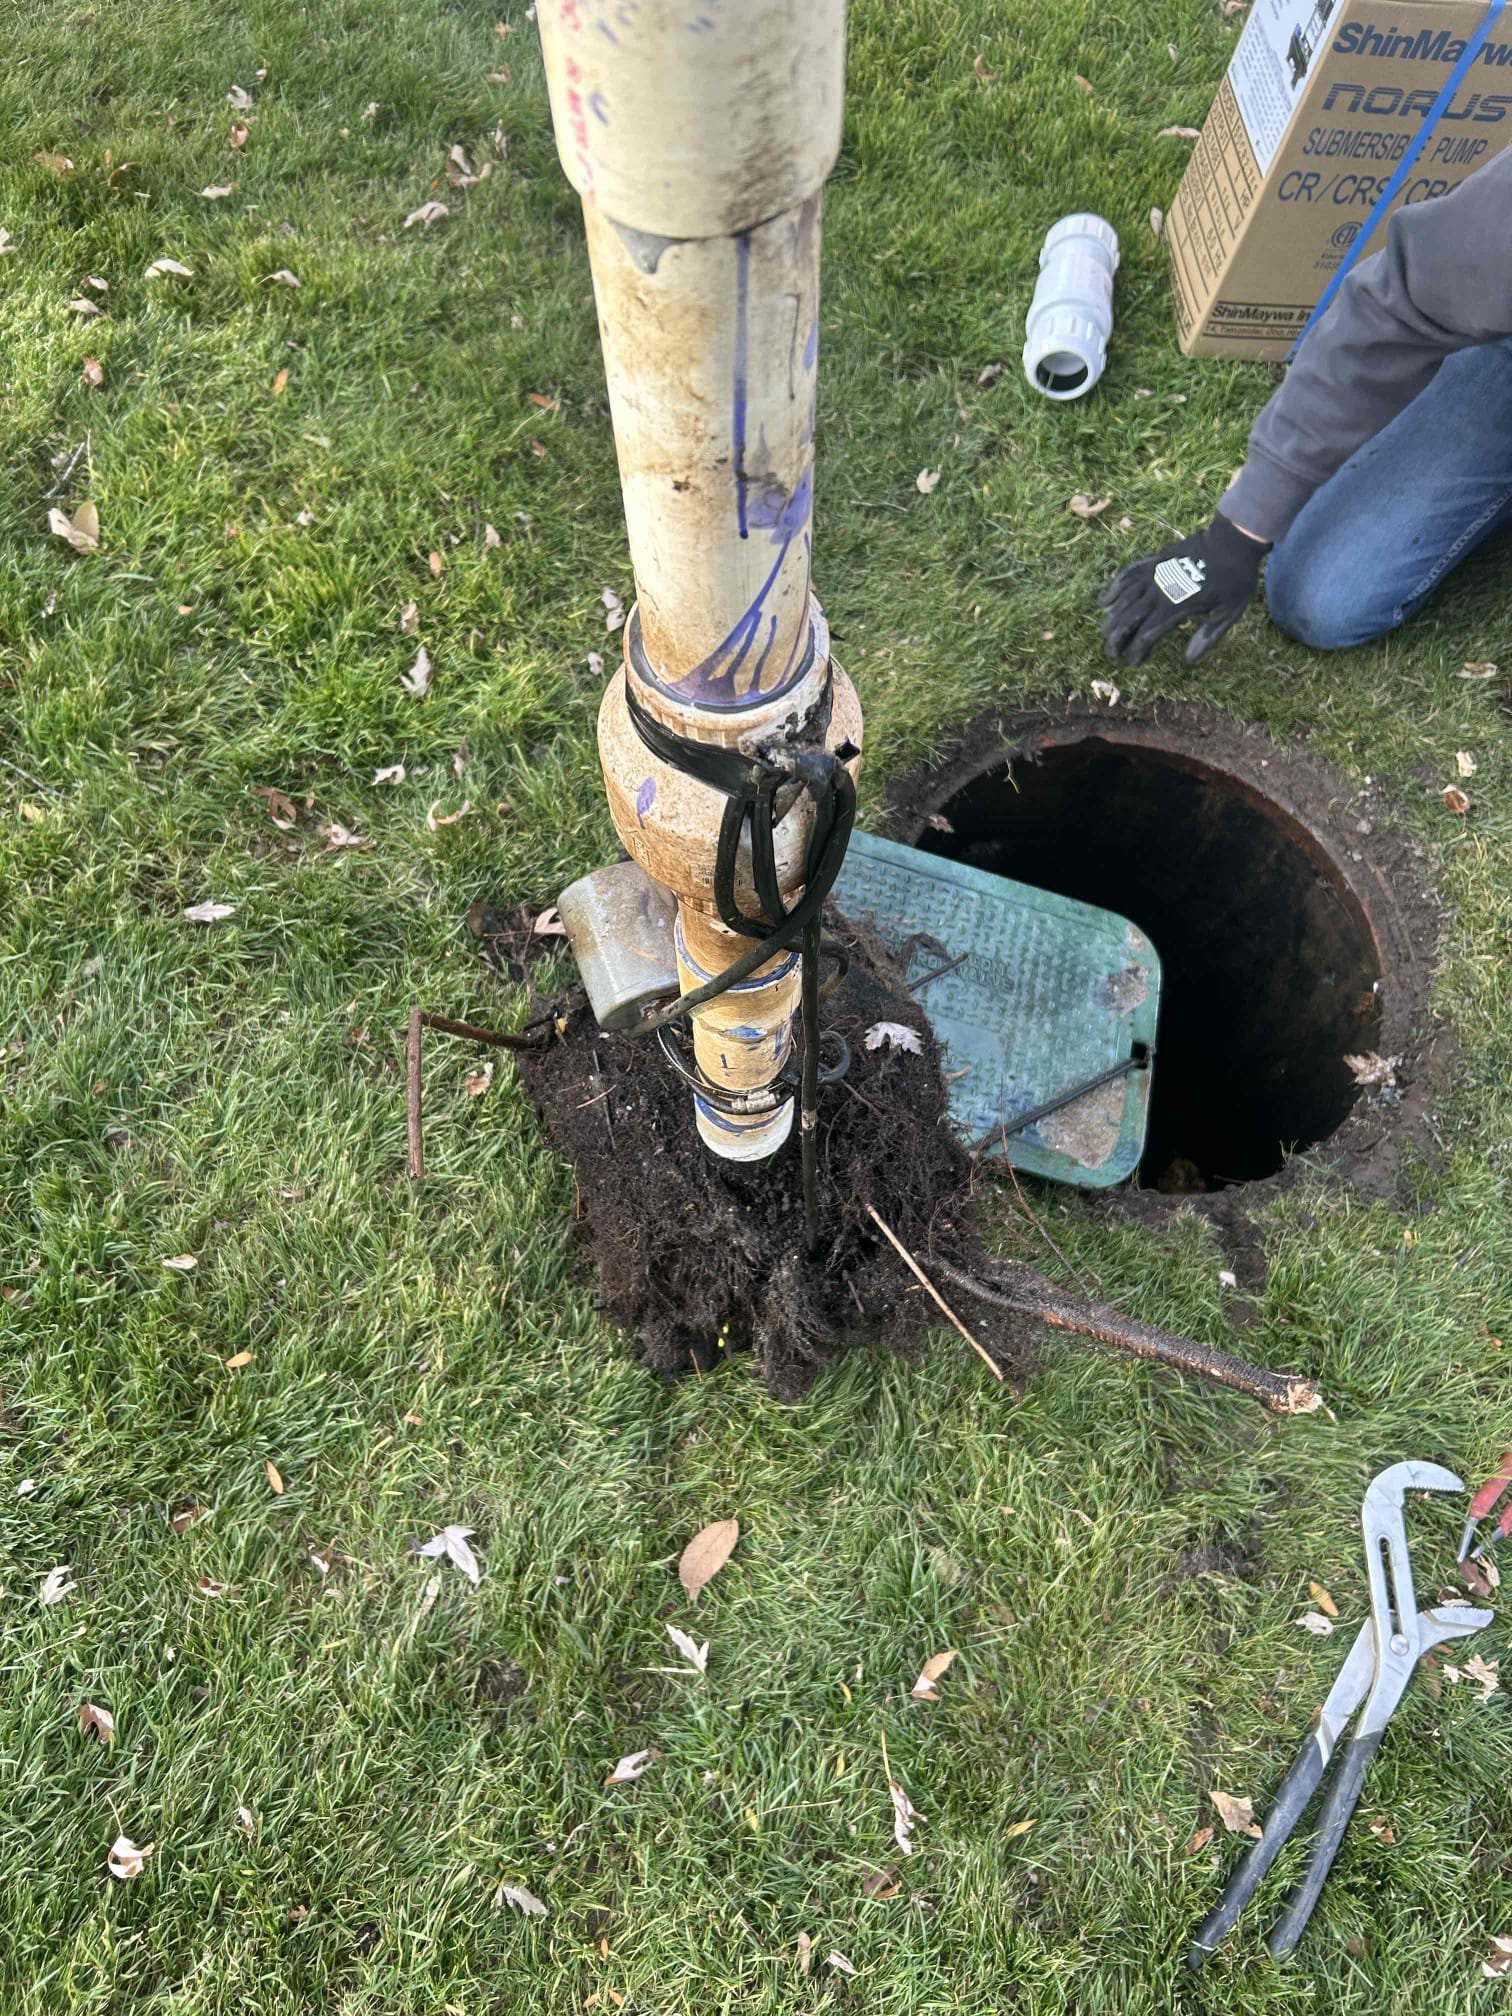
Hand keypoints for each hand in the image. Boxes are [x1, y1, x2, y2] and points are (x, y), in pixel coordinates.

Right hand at [1098, 512, 1268, 665]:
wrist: (1232, 540)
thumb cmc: (1234, 579)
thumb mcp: (1228, 612)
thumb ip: (1207, 636)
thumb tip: (1188, 659)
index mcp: (1176, 606)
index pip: (1147, 634)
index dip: (1137, 650)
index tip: (1134, 662)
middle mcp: (1159, 590)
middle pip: (1129, 617)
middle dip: (1117, 638)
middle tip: (1111, 653)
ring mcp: (1154, 573)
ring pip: (1124, 597)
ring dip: (1112, 617)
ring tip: (1105, 632)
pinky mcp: (1154, 561)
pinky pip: (1128, 574)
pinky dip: (1115, 586)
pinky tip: (1106, 598)